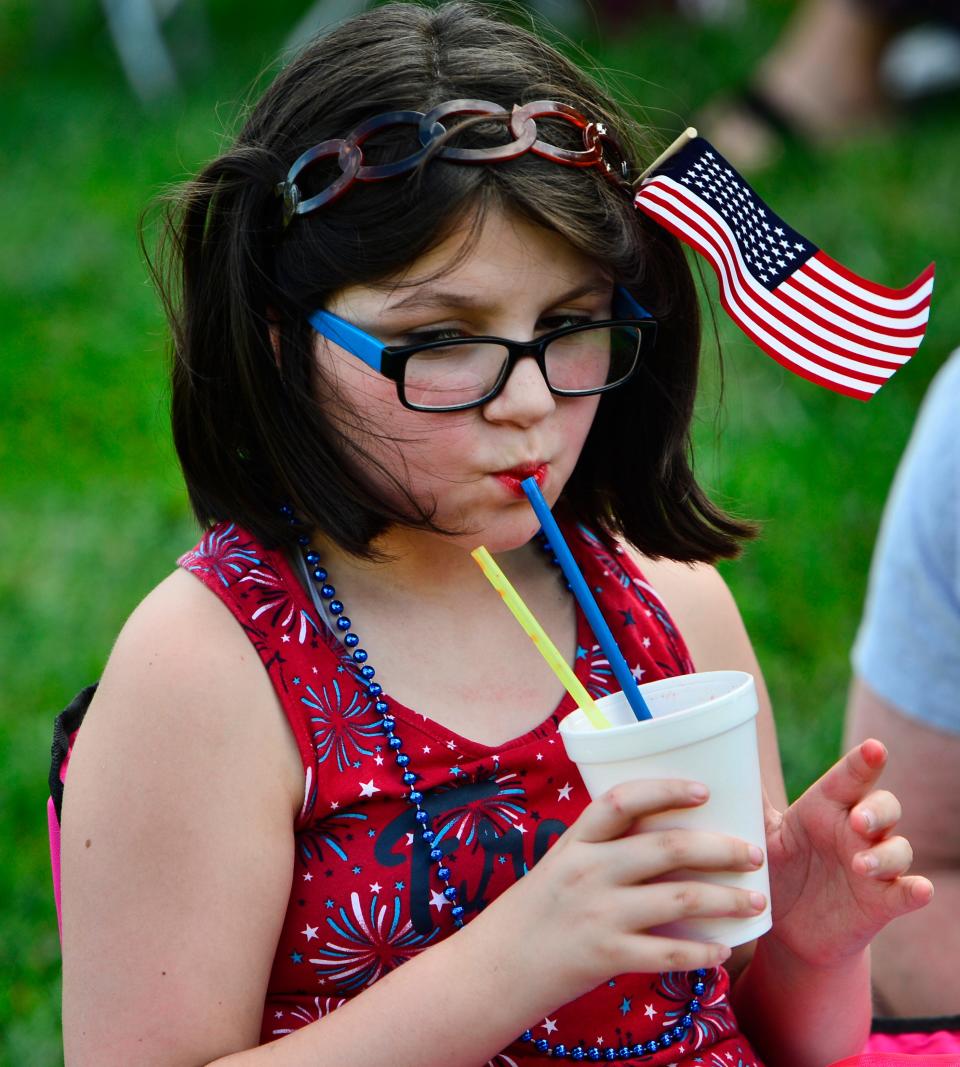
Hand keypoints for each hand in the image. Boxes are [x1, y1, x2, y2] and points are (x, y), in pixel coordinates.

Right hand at [481, 778, 766, 1005]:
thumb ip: (603, 849)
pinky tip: (722, 951)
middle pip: (665, 848)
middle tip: (753, 853)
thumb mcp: (561, 865)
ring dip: (724, 899)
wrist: (494, 967)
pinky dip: (700, 952)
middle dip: (718, 848)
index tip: (703, 790)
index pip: (621, 800)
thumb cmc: (536, 911)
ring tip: (755, 900)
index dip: (665, 790)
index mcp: (576, 841)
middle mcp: (587, 870)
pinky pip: (666, 951)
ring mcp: (597, 912)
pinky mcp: (605, 955)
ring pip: (677, 897)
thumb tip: (665, 833)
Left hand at [763, 738, 933, 967]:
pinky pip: (907, 891)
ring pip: (898, 848)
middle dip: (877, 809)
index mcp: (825, 807)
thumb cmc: (776, 867)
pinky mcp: (883, 901)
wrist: (788, 928)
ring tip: (862, 865)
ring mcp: (874, 866)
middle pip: (883, 805)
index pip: (849, 777)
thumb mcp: (760, 833)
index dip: (863, 762)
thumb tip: (720, 761)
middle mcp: (855, 830)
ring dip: (886, 854)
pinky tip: (917, 889)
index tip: (874, 748)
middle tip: (857, 820)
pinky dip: (915, 889)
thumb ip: (749, 801)